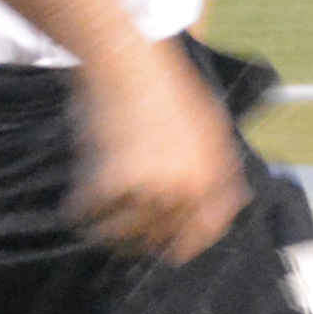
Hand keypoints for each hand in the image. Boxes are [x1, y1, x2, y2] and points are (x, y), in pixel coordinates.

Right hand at [73, 44, 248, 259]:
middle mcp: (183, 191)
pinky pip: (87, 215)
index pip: (204, 233)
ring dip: (108, 232)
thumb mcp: (212, 127)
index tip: (169, 250)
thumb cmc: (167, 88)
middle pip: (160, 239)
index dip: (186, 245)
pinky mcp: (108, 184)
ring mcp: (145, 190)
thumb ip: (223, 171)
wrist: (126, 62)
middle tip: (125, 231)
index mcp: (212, 179)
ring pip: (121, 235)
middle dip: (142, 239)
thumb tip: (235, 205)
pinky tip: (77, 203)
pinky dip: (78, 211)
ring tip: (97, 222)